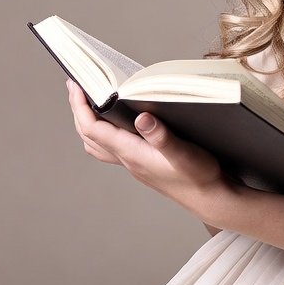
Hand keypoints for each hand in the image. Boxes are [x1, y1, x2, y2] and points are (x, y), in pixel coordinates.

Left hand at [66, 80, 235, 221]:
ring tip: (87, 104)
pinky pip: (111, 148)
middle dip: (77, 111)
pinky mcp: (142, 164)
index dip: (80, 107)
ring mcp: (133, 163)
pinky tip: (115, 125)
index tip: (75, 86)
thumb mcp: (183, 152)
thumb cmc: (198, 176)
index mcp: (132, 153)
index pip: (94, 129)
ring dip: (87, 124)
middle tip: (74, 88)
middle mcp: (128, 159)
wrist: (210, 198)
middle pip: (89, 136)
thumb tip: (142, 118)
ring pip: (97, 144)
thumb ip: (161, 136)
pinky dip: (103, 134)